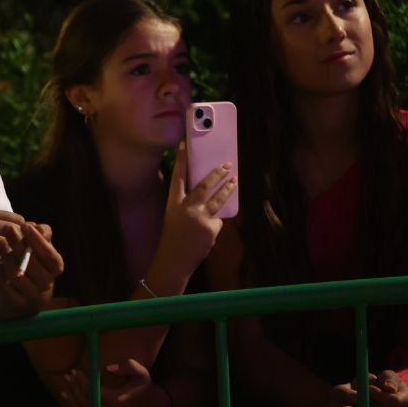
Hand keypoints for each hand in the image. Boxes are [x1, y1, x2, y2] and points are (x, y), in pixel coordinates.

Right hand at [0, 208, 26, 293]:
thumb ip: (8, 236)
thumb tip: (41, 232)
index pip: (19, 221)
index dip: (26, 237)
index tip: (26, 252)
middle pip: (19, 232)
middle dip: (25, 248)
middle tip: (26, 264)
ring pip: (14, 246)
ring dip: (17, 260)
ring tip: (17, 271)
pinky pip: (4, 261)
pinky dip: (7, 270)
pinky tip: (5, 277)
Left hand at [0, 222, 63, 311]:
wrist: (26, 280)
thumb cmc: (34, 254)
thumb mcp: (40, 241)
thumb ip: (42, 232)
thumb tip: (38, 228)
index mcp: (56, 267)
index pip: (50, 256)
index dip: (38, 241)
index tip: (25, 226)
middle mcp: (47, 282)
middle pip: (32, 265)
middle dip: (18, 244)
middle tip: (7, 228)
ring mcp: (32, 293)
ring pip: (16, 275)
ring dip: (7, 258)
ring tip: (2, 247)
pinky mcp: (17, 300)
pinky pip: (4, 285)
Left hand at [55, 358, 166, 406]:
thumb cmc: (146, 387)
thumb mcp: (141, 373)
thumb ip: (126, 366)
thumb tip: (107, 367)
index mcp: (118, 401)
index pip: (93, 393)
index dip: (81, 382)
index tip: (75, 371)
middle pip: (86, 404)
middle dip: (74, 389)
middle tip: (68, 375)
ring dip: (72, 403)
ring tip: (64, 390)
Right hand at [153, 144, 236, 281]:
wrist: (174, 260)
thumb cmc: (173, 238)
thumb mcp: (174, 217)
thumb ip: (187, 205)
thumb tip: (205, 195)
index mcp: (173, 204)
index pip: (178, 177)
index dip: (181, 161)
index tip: (184, 145)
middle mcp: (187, 208)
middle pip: (204, 185)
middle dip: (216, 173)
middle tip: (226, 164)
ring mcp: (201, 218)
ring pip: (218, 199)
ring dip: (228, 188)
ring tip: (234, 180)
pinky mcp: (212, 228)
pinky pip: (218, 220)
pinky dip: (215, 223)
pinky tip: (208, 231)